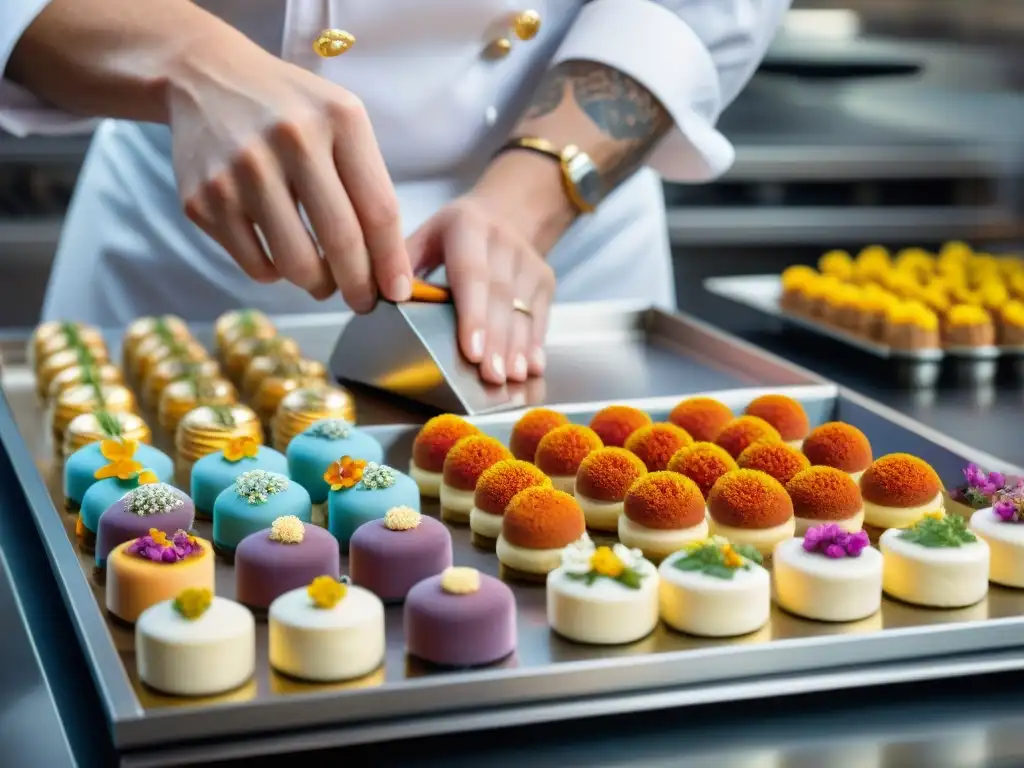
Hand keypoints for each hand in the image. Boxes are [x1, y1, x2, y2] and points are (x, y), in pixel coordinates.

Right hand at [168, 44, 411, 310]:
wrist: (204, 79)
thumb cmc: (289, 109)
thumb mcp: (340, 120)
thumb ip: (367, 181)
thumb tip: (386, 266)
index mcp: (337, 119)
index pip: (378, 209)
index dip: (392, 261)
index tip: (398, 291)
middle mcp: (290, 140)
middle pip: (341, 241)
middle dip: (359, 286)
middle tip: (364, 302)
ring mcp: (242, 171)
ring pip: (296, 263)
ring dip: (317, 284)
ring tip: (322, 279)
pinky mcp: (204, 199)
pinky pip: (256, 265)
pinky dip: (276, 273)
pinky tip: (280, 254)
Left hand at [407, 194, 555, 384]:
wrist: (506, 213)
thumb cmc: (452, 236)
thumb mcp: (424, 237)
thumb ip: (403, 264)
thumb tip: (376, 296)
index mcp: (466, 227)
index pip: (472, 275)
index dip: (473, 315)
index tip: (471, 350)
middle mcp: (503, 241)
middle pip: (501, 297)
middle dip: (497, 340)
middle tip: (491, 376)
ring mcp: (529, 260)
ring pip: (523, 309)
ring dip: (518, 347)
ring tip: (511, 378)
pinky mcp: (545, 278)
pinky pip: (541, 315)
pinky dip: (535, 343)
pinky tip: (531, 367)